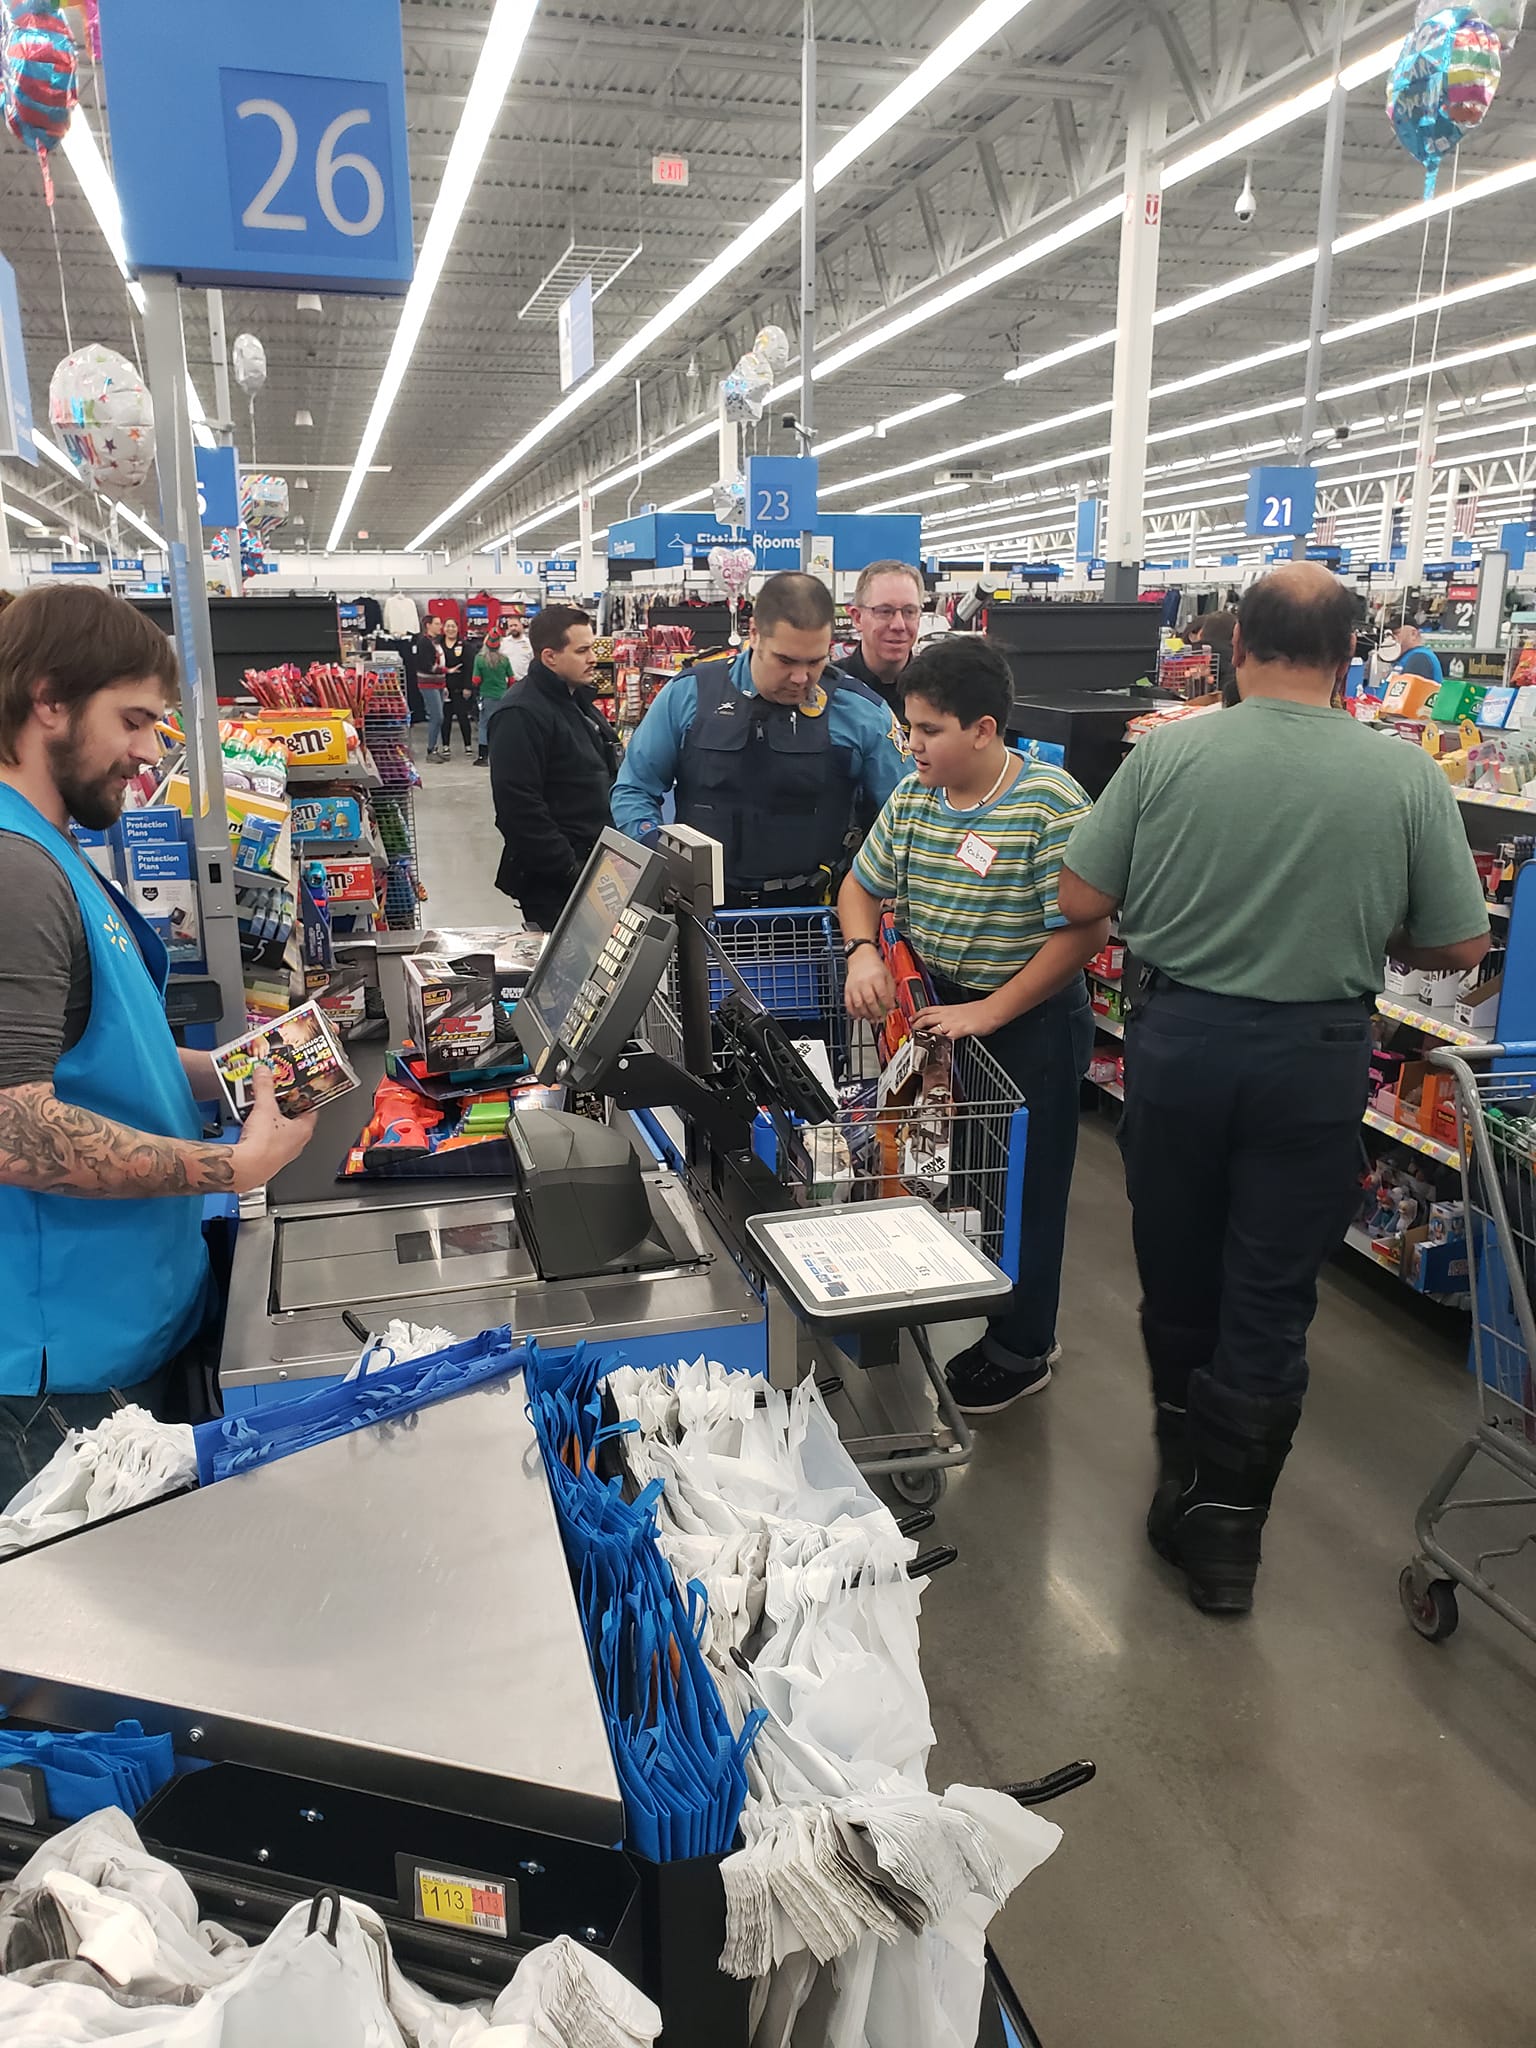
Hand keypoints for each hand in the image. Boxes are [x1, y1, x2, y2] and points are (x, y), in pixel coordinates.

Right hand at [231, 1064, 319, 1193]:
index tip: (297, 1088)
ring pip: (279, 1130)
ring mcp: (282, 1153)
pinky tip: (250, 1125)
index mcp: (304, 1130)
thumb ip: (264, 1087)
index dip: (304, 1097)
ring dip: (271, 1119)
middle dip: (284, 1106)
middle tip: (275, 1095)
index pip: (311, 1109)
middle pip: (294, 1119)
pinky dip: (260, 1131)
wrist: (245, 1169)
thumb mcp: (265, 1107)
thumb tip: (264, 1073)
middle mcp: (296, 1144)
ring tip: (260, 1107)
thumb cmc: (263, 1146)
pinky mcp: (268, 1159)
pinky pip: (267, 1140)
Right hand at [843, 944, 896, 1022]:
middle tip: (881, 1018)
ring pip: (859, 1004)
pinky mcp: (847, 989)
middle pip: (870, 1001)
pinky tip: (859, 1016)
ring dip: (866, 1014)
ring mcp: (854, 986)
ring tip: (871, 1019)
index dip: (888, 1005)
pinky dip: (853, 1012)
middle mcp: (864, 982)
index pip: (883, 995)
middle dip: (876, 1013)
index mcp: (877, 977)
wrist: (861, 957)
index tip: (890, 1010)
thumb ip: (891, 990)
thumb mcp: (887, 975)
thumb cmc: (875, 966)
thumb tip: (892, 1004)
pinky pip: (849, 1003)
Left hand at [910, 1000, 1000, 1041]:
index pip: (927, 1009)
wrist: (991, 1010)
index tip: (911, 1018)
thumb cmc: (980, 1011)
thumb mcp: (962, 1010)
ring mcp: (952, 1023)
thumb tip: (950, 1020)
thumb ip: (953, 1015)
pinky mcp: (958, 1030)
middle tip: (910, 1032)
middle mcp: (947, 1014)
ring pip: (931, 1027)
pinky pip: (945, 1037)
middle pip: (925, 1018)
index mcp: (947, 1008)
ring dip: (923, 1034)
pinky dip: (938, 1041)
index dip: (917, 1014)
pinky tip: (934, 1047)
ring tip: (917, 1040)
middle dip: (916, 1025)